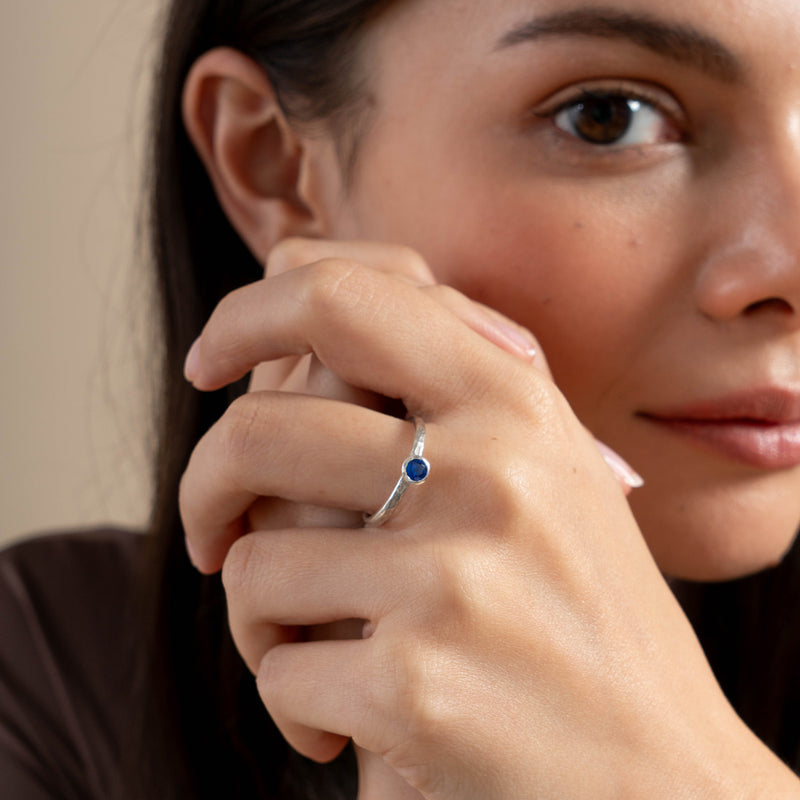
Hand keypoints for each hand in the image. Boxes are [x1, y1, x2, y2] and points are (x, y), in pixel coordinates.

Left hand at [180, 254, 787, 798]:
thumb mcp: (541, 466)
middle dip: (205, 485)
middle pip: (256, 432)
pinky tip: (351, 723)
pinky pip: (278, 670)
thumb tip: (292, 271)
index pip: (343, 297)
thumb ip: (437, 373)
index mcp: (516, 401)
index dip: (247, 313)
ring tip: (313, 646)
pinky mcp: (417, 685)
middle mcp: (490, 473)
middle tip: (213, 533)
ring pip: (253, 564)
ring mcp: (454, 578)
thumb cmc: (576, 610)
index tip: (210, 360)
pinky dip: (293, 700)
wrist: (656, 774)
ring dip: (258, 617)